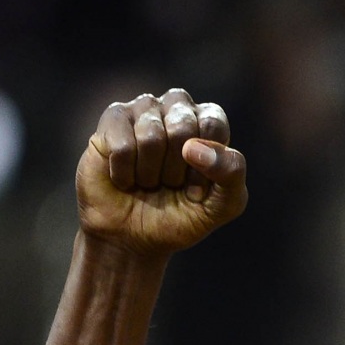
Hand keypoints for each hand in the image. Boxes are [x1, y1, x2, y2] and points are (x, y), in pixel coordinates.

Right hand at [75, 89, 247, 256]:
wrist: (134, 238)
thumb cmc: (182, 216)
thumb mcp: (223, 205)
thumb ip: (231, 173)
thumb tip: (193, 147)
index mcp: (209, 121)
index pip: (213, 125)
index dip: (206, 166)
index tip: (197, 191)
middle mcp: (177, 107)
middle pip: (182, 127)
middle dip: (176, 170)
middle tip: (170, 185)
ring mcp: (143, 109)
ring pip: (150, 136)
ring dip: (150, 174)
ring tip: (148, 182)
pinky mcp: (112, 119)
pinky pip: (122, 146)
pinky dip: (125, 174)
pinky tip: (125, 179)